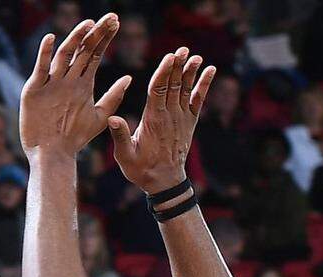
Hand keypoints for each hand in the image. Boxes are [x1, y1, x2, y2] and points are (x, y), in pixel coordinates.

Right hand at [19, 14, 130, 157]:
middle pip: (82, 50)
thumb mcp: (100, 117)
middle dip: (96, 33)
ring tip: (88, 24)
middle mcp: (67, 79)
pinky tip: (51, 39)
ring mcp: (51, 83)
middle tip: (110, 17)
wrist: (54, 154)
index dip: (105, 38)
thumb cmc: (76, 139)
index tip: (117, 22)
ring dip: (75, 39)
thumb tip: (129, 78)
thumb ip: (113, 97)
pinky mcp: (34, 90)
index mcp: (82, 83)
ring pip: (64, 55)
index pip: (95, 54)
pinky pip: (41, 69)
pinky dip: (44, 54)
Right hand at [107, 48, 215, 193]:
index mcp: (153, 120)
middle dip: (178, 66)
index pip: (158, 90)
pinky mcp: (190, 122)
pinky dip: (204, 85)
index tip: (169, 57)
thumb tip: (112, 118)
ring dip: (190, 72)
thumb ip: (120, 136)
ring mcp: (182, 118)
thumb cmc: (141, 169)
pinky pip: (198, 100)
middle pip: (174, 85)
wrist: (164, 182)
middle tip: (181, 49)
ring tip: (195, 55)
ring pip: (186, 89)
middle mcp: (170, 116)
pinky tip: (210, 70)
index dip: (164, 72)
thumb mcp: (125, 155)